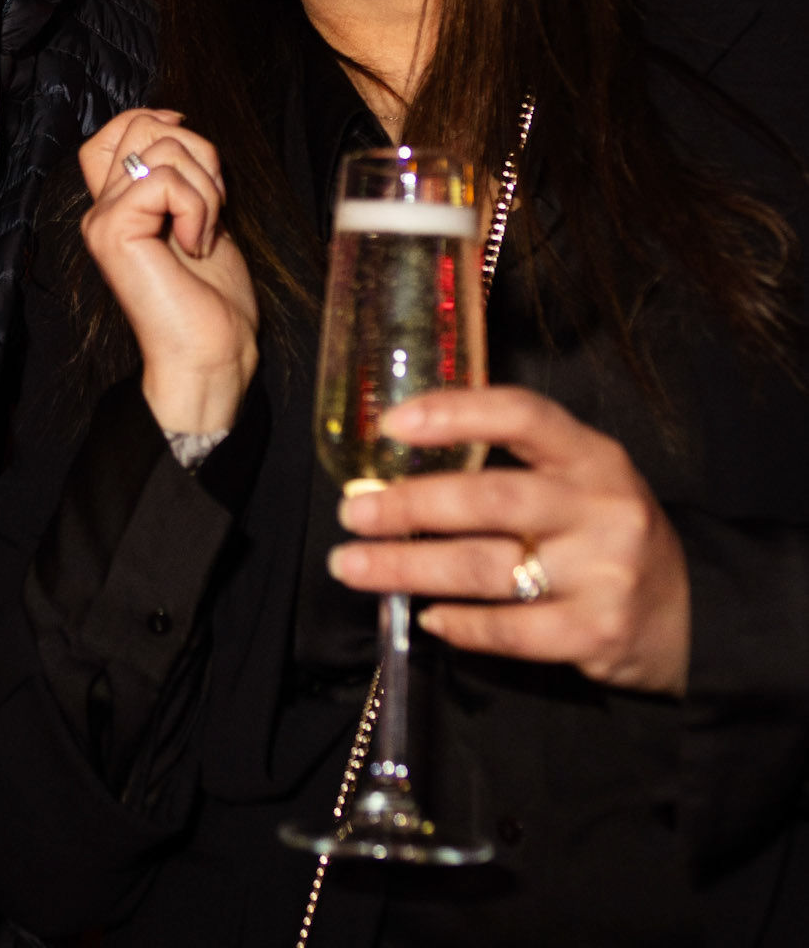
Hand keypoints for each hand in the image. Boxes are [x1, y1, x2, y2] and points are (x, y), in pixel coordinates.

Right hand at [78, 109, 257, 435]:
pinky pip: (166, 180)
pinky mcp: (113, 232)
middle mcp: (101, 209)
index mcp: (119, 206)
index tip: (189, 143)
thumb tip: (178, 127)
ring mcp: (102, 220)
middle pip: (140, 125)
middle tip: (210, 207)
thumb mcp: (200, 218)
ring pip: (162, 147)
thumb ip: (180, 179)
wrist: (210, 354)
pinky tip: (195, 245)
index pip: (112, 131)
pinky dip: (198, 207)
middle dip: (197, 152)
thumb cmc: (212, 298)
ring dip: (205, 186)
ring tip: (203, 233)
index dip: (150, 118)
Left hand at [326, 386, 690, 695]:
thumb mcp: (580, 481)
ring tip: (354, 565)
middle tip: (354, 513)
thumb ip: (512, 466)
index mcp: (593, 455)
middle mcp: (601, 506)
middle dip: (409, 506)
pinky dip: (460, 624)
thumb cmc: (606, 535)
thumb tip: (403, 464)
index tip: (391, 425)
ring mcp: (603, 572)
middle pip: (490, 498)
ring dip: (409, 567)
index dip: (454, 413)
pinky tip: (426, 615)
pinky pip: (510, 630)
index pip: (522, 414)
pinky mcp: (598, 632)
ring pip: (486, 567)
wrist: (691, 613)